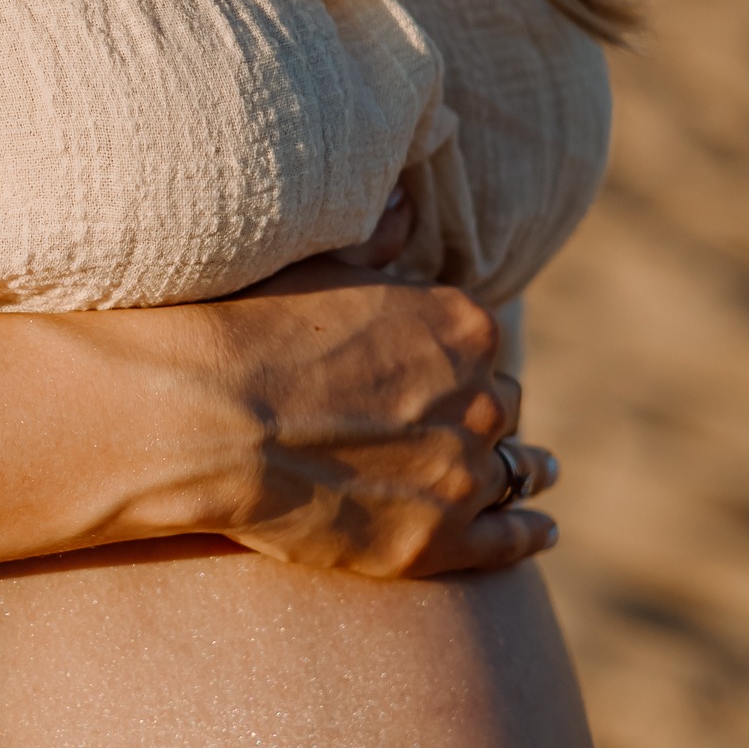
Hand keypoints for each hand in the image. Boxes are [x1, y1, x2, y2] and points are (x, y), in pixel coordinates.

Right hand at [180, 189, 558, 578]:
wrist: (206, 422)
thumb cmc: (248, 334)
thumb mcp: (321, 268)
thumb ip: (376, 242)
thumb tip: (403, 205)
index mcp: (462, 327)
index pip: (480, 347)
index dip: (459, 363)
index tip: (443, 374)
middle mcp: (479, 398)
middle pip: (499, 406)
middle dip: (482, 412)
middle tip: (467, 426)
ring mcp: (461, 474)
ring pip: (514, 471)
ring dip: (522, 470)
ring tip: (536, 476)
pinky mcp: (434, 542)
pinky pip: (504, 542)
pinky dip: (526, 534)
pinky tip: (541, 531)